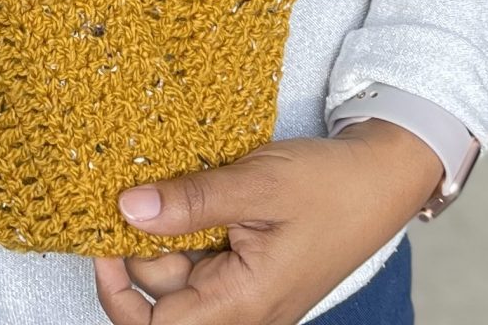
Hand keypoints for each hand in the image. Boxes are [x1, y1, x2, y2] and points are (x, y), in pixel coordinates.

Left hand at [90, 119, 446, 324]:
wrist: (383, 178)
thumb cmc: (332, 185)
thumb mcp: (258, 184)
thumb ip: (192, 201)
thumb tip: (127, 209)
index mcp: (243, 303)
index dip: (118, 285)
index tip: (104, 236)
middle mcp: (241, 309)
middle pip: (161, 298)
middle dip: (142, 249)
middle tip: (141, 190)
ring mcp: (245, 291)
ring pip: (179, 274)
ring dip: (165, 232)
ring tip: (174, 181)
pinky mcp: (249, 270)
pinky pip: (201, 258)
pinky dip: (188, 227)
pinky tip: (192, 192)